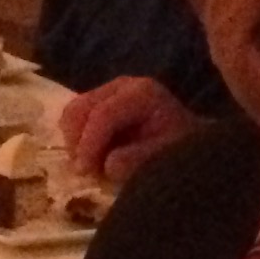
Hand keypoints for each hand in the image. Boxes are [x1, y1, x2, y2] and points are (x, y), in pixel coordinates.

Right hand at [58, 76, 198, 182]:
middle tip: (86, 171)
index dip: (89, 144)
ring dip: (74, 142)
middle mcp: (122, 85)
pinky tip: (90, 156)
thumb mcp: (166, 157)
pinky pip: (75, 118)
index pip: (103, 114)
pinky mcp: (99, 102)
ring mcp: (108, 91)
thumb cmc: (179, 150)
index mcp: (142, 93)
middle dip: (78, 143)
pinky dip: (76, 139)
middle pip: (81, 109)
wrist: (187, 143)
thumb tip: (108, 164)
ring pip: (72, 113)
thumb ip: (137, 160)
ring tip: (89, 165)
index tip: (86, 173)